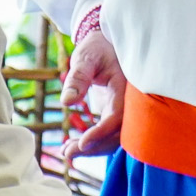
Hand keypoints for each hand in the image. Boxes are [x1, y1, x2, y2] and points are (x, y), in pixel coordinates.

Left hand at [63, 29, 127, 158]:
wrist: (107, 43)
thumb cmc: (97, 47)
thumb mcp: (85, 57)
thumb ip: (77, 78)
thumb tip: (67, 101)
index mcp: (124, 87)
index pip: (117, 116)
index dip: (101, 132)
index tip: (81, 143)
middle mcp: (129, 101)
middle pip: (117, 133)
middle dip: (94, 147)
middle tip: (67, 153)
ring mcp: (124, 108)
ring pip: (114, 137)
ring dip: (92, 149)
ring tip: (66, 151)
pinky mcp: (116, 112)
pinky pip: (109, 132)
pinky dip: (93, 142)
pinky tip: (72, 146)